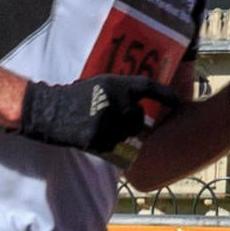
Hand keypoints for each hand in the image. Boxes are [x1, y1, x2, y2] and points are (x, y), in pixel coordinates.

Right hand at [17, 72, 181, 158]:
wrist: (50, 111)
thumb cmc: (76, 96)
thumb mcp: (101, 84)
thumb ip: (122, 91)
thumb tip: (143, 103)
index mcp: (117, 84)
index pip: (149, 88)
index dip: (167, 95)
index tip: (179, 102)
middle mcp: (117, 102)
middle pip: (138, 118)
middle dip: (132, 121)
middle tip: (118, 120)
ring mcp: (109, 122)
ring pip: (127, 134)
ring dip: (121, 134)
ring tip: (101, 125)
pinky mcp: (100, 140)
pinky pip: (115, 146)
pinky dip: (110, 144)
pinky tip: (96, 136)